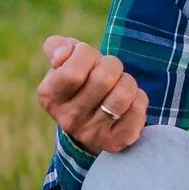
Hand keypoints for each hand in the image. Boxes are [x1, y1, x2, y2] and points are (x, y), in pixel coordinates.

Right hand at [36, 35, 146, 152]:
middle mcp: (68, 119)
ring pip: (123, 94)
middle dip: (111, 64)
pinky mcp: (116, 142)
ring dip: (127, 81)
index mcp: (49, 97)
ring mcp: (92, 133)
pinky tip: (129, 101)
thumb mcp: (63, 61)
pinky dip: (139, 97)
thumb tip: (63, 54)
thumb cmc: (79, 80)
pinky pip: (137, 109)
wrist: (90, 120)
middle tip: (109, 69)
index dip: (85, 54)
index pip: (72, 72)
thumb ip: (57, 47)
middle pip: (103, 78)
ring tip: (119, 84)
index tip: (87, 56)